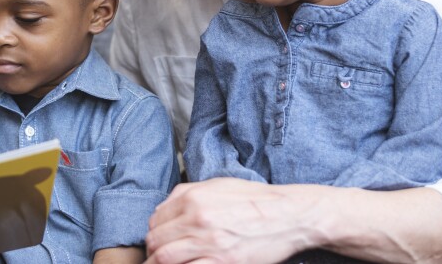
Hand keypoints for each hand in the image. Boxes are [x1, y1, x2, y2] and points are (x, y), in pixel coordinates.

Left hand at [145, 178, 329, 263]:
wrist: (288, 215)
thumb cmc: (255, 200)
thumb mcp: (217, 185)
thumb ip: (185, 193)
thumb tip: (162, 209)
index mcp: (194, 198)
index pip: (155, 220)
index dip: (153, 231)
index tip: (157, 238)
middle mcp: (197, 220)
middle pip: (156, 241)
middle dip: (153, 250)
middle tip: (156, 256)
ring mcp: (210, 243)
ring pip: (165, 259)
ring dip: (159, 263)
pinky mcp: (223, 263)